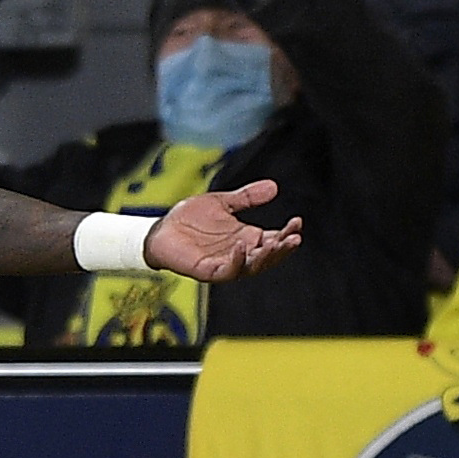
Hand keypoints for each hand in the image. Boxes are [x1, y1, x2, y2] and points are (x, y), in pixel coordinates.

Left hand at [146, 178, 303, 280]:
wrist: (161, 229)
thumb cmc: (190, 218)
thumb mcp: (222, 203)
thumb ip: (247, 197)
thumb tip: (273, 186)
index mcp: (246, 238)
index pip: (274, 239)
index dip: (287, 233)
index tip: (297, 222)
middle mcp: (239, 252)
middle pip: (268, 256)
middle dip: (283, 248)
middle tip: (294, 237)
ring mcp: (225, 262)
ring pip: (252, 267)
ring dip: (266, 258)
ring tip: (276, 244)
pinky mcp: (208, 270)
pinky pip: (227, 271)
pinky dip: (237, 262)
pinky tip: (242, 248)